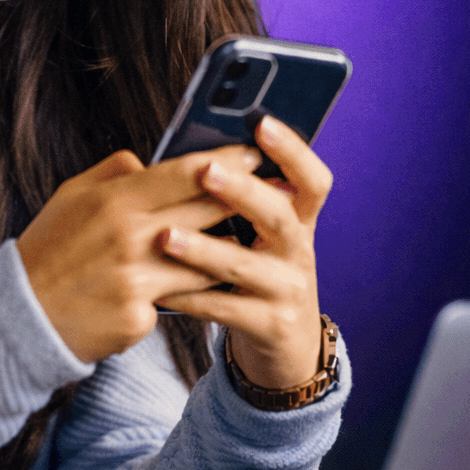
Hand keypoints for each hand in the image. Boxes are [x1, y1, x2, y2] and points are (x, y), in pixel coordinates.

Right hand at [16, 144, 262, 362]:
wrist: (20, 315)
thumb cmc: (49, 251)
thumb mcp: (71, 197)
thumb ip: (113, 173)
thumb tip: (148, 160)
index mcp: (114, 200)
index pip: (184, 173)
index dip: (226, 161)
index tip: (253, 154)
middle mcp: (128, 237)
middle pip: (206, 213)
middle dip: (242, 203)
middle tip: (270, 194)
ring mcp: (135, 280)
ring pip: (205, 261)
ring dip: (226, 253)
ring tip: (243, 245)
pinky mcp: (138, 318)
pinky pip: (178, 301)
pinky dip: (183, 296)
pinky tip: (192, 293)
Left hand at [156, 115, 332, 387]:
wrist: (286, 346)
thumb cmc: (260, 275)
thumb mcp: (263, 237)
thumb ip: (241, 202)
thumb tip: (195, 156)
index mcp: (299, 221)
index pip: (311, 181)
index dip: (293, 152)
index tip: (263, 123)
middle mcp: (299, 251)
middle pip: (280, 216)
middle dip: (244, 192)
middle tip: (207, 172)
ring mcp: (288, 290)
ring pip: (246, 267)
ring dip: (205, 250)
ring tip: (167, 238)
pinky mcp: (270, 326)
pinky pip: (225, 310)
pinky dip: (190, 298)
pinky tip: (158, 290)